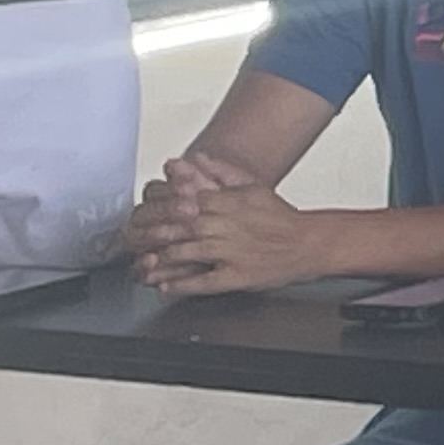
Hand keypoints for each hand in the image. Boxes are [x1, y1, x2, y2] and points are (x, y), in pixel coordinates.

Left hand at [129, 176, 323, 295]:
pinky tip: (167, 286)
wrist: (309, 243)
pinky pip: (205, 282)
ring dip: (162, 259)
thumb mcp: (252, 186)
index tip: (142, 213)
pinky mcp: (238, 276)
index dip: (161, 207)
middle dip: (155, 233)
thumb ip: (219, 171)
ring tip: (144, 263)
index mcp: (231, 202)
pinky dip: (183, 284)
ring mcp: (233, 252)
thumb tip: (192, 158)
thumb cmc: (279, 217)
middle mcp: (230, 226)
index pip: (186, 201)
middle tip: (134, 239)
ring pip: (188, 253)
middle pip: (182, 227)